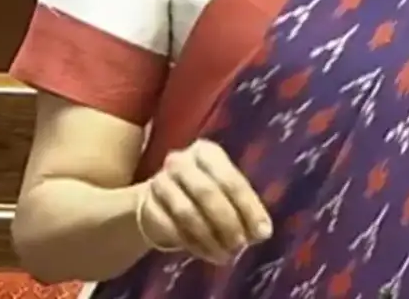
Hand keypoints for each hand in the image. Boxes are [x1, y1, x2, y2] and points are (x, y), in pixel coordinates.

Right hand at [136, 139, 272, 263]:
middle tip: (240, 246)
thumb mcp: (225, 194)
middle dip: (228, 223)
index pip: (231, 180)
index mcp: (207, 152)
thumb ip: (245, 209)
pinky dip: (191, 245)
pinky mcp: (145, 205)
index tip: (262, 233)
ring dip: (210, 238)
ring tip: (225, 255)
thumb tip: (262, 232)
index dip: (249, 208)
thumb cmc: (201, 196)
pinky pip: (170, 228)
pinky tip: (204, 254)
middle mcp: (181, 161)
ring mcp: (160, 182)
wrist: (156, 202)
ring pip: (187, 213)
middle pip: (208, 193)